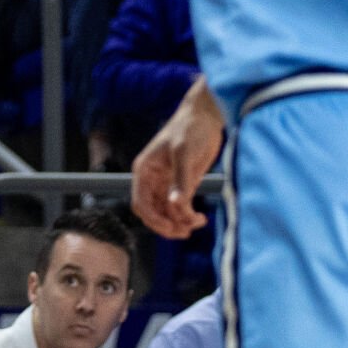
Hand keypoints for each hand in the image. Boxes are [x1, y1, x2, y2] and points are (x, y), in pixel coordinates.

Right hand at [130, 74, 223, 237]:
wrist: (206, 117)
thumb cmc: (190, 129)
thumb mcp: (184, 153)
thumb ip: (181, 180)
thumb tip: (176, 206)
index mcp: (145, 170)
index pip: (140, 203)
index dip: (153, 219)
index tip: (171, 227)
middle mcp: (153, 179)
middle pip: (152, 213)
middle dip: (167, 225)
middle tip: (186, 231)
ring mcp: (167, 183)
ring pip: (166, 214)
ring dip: (179, 223)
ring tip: (198, 222)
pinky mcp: (183, 185)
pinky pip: (180, 209)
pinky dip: (188, 217)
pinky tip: (201, 218)